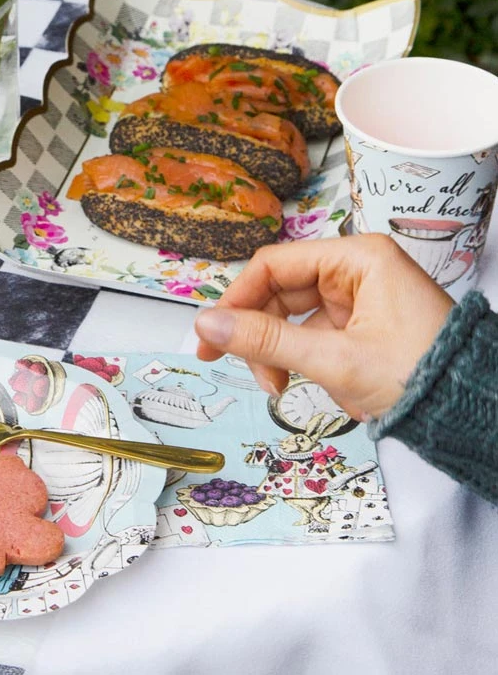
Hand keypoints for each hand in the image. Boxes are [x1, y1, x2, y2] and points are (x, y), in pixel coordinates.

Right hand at [194, 234, 453, 420]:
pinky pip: (316, 333)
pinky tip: (307, 384)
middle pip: (281, 291)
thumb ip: (265, 340)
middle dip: (260, 334)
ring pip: (294, 316)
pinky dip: (303, 359)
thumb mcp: (334, 360)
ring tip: (280, 388)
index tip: (211, 334)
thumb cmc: (417, 377)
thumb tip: (204, 324)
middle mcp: (358, 269)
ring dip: (279, 351)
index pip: (274, 265)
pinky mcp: (366, 326)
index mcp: (357, 258)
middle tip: (247, 373)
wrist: (477, 416)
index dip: (237, 299)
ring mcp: (362, 298)